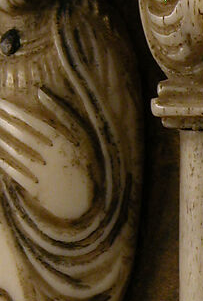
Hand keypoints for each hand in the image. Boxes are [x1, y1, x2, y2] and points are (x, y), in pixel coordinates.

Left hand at [0, 90, 95, 219]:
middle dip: (6, 123)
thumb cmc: (91, 171)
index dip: (19, 113)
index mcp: (69, 145)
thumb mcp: (85, 140)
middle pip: (26, 137)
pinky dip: (6, 166)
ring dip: (3, 142)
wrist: (95, 207)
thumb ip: (64, 117)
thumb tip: (41, 93)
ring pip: (20, 155)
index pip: (38, 124)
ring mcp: (48, 176)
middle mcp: (57, 158)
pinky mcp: (42, 193)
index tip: (2, 103)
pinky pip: (19, 177)